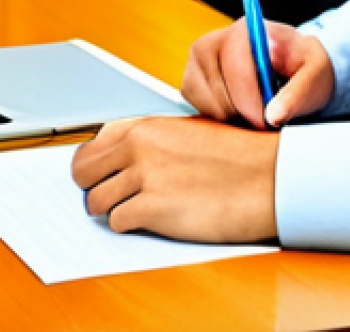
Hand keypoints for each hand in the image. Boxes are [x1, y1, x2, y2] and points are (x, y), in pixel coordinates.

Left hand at [71, 116, 278, 242]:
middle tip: (114, 197)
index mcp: (147, 125)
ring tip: (138, 210)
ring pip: (95, 201)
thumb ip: (153, 139)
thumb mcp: (190, 132)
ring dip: (113, 209)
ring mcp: (144, 177)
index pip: (92, 143)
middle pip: (82, 172)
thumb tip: (123, 153)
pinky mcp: (153, 209)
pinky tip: (153, 220)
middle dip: (94, 187)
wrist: (267, 176)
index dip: (94, 164)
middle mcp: (140, 146)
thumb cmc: (236, 156)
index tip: (101, 175)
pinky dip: (129, 225)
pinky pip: (117, 222)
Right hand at [181, 20, 335, 129]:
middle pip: (218, 88)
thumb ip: (298, 93)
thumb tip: (274, 115)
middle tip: (266, 114)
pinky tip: (238, 108)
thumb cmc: (303, 66)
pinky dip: (219, 117)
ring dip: (233, 115)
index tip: (266, 119)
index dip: (249, 98)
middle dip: (244, 110)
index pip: (237, 66)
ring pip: (208, 103)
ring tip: (254, 106)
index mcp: (247, 30)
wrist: (292, 66)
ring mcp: (198, 59)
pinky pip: (198, 109)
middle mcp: (216, 39)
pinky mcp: (191, 79)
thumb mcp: (315, 75)